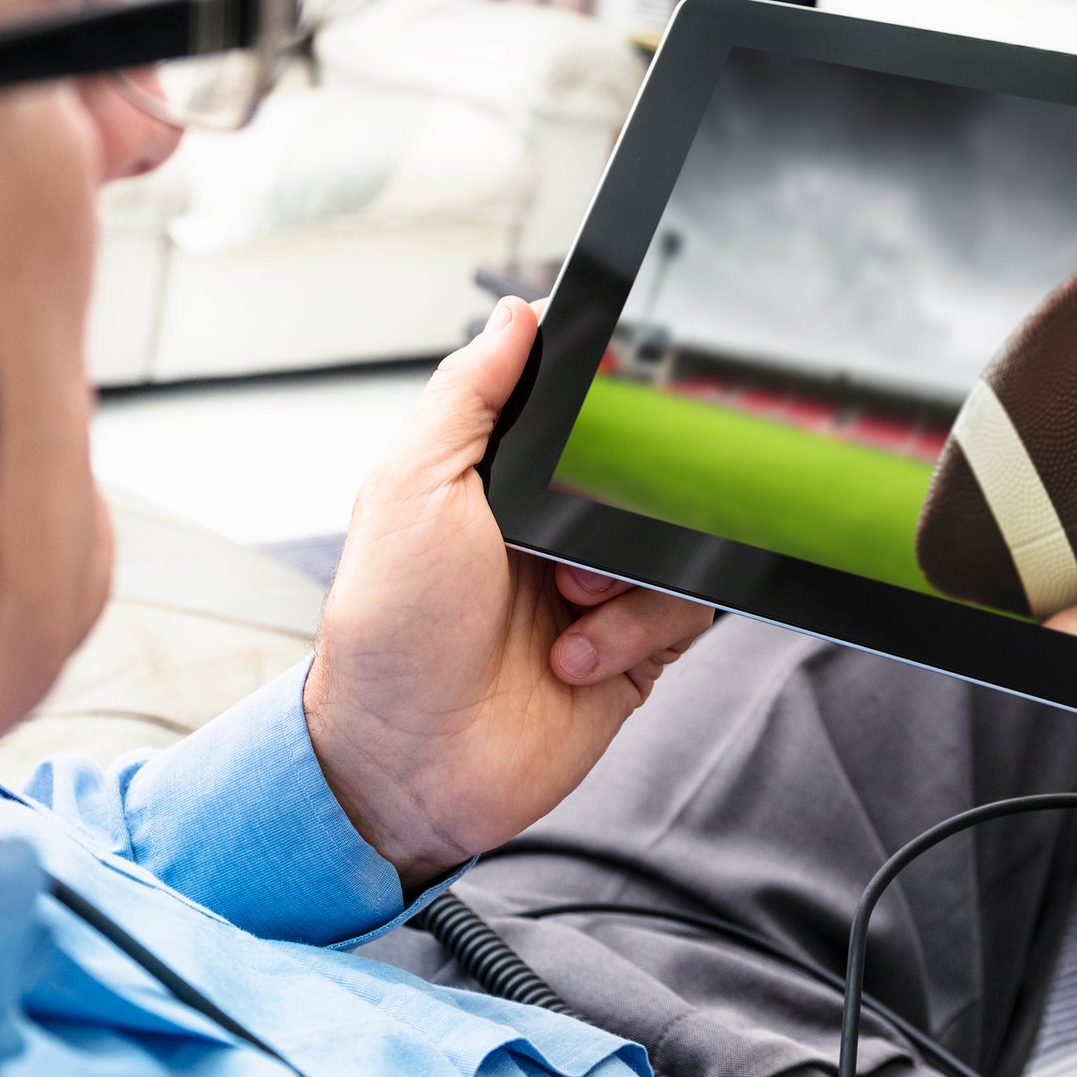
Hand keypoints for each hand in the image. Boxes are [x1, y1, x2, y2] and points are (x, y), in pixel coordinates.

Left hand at [306, 299, 714, 886]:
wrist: (409, 761)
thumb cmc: (390, 629)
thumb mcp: (411, 487)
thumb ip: (467, 394)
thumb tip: (518, 314)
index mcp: (503, 480)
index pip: (584, 414)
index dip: (613, 404)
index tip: (633, 398)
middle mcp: (555, 530)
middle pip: (647, 473)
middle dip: (628, 496)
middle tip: (577, 530)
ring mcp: (599, 591)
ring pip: (679, 541)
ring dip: (625, 574)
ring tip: (567, 602)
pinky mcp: (634, 653)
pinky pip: (687, 612)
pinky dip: (634, 631)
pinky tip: (573, 655)